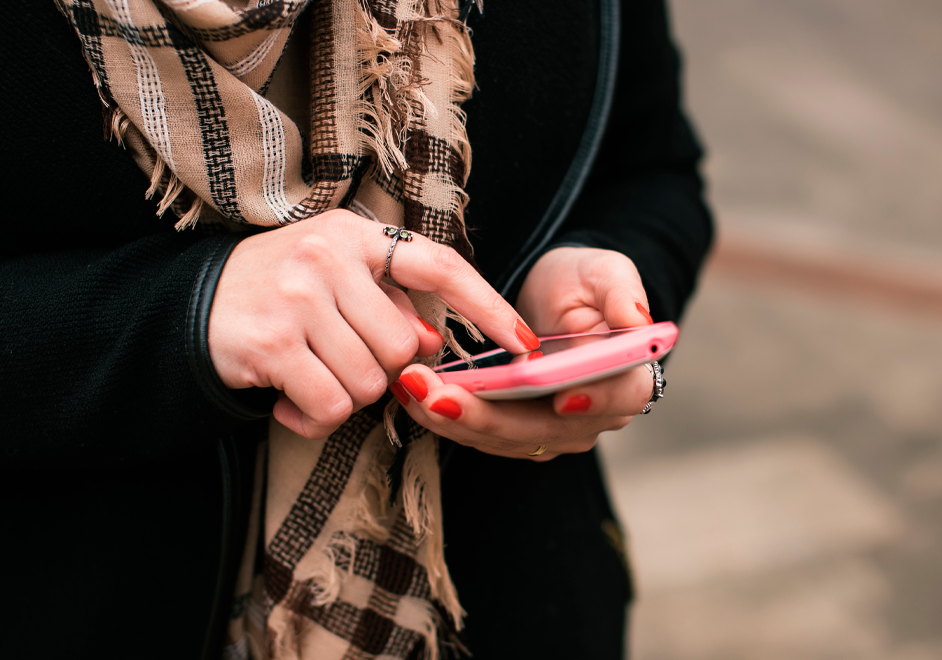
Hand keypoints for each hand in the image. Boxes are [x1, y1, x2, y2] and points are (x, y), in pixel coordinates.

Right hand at [208, 209, 537, 438]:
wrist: (187, 307)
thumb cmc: (279, 294)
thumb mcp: (337, 279)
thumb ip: (389, 303)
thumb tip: (436, 344)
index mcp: (355, 234)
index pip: (438, 265)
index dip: (486, 305)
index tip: (524, 341)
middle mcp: (329, 254)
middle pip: (405, 345)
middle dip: (382, 368)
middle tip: (340, 360)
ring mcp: (299, 295)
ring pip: (372, 381)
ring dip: (345, 395)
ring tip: (309, 376)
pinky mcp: (273, 341)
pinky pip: (331, 406)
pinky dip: (314, 418)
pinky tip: (288, 399)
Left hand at [393, 247, 655, 459]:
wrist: (552, 301)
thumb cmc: (582, 283)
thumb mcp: (606, 271)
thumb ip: (622, 290)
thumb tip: (637, 318)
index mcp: (628, 376)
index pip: (619, 396)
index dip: (593, 399)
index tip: (561, 398)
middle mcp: (593, 415)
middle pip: (545, 429)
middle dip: (488, 416)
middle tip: (439, 395)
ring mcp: (554, 432)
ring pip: (505, 439)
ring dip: (455, 420)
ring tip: (412, 388)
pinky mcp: (516, 434)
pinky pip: (481, 436)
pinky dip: (446, 418)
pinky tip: (413, 395)